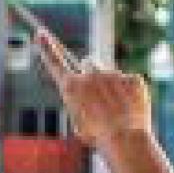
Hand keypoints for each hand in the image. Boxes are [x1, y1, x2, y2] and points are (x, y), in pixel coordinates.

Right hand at [35, 28, 151, 156]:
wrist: (124, 139)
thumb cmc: (96, 135)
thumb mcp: (78, 120)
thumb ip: (80, 99)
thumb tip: (89, 92)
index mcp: (71, 87)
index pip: (55, 62)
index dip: (48, 47)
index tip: (41, 33)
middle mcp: (90, 75)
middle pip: (88, 63)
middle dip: (91, 72)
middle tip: (98, 95)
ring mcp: (113, 74)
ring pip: (109, 72)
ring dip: (110, 84)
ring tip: (115, 108)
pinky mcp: (132, 78)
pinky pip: (128, 81)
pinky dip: (129, 92)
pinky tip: (129, 108)